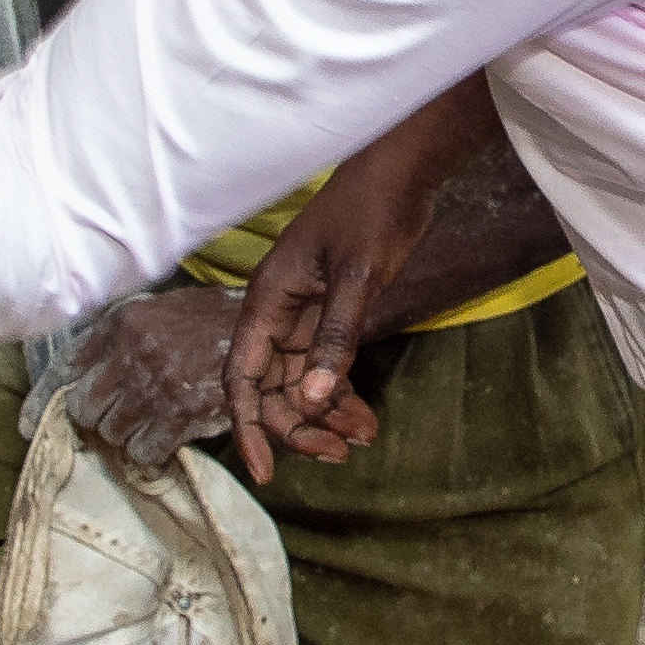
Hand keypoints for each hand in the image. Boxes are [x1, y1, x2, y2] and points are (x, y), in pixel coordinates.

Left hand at [48, 285, 250, 473]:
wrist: (265, 331)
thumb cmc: (208, 324)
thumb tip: (73, 380)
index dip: (43, 401)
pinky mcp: (182, 412)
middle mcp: (133, 350)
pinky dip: (150, 451)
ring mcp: (157, 382)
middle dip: (99, 418)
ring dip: (128, 434)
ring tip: (152, 420)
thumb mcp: (157, 313)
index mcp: (122, 322)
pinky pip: (143, 450)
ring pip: (113, 432)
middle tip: (121, 416)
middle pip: (85, 408)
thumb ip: (115, 339)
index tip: (26, 426)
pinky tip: (166, 437)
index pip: (65, 367)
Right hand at [225, 91, 547, 473]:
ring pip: (298, 382)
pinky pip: (323, 366)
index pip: (242, 378)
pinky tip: (366, 417)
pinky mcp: (330, 312)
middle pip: (270, 388)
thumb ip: (336, 339)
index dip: (248, 426)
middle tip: (341, 453)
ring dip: (324, 414)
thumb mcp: (360, 277)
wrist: (402, 172)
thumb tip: (311, 399)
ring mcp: (302, 313)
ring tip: (363, 438)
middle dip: (299, 426)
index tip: (265, 472)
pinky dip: (340, 394)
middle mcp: (276, 311)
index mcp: (268, 300)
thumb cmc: (374, 213)